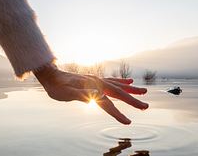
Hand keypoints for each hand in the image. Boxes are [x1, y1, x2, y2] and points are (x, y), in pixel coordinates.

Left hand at [33, 65, 147, 124]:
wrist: (51, 76)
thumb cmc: (57, 87)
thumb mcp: (66, 93)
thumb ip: (81, 94)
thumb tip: (98, 96)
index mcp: (92, 88)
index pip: (108, 104)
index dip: (118, 114)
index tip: (128, 122)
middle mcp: (97, 83)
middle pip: (118, 93)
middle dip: (133, 101)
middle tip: (146, 106)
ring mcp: (97, 80)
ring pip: (118, 86)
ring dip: (131, 90)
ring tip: (144, 92)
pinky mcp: (95, 80)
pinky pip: (112, 81)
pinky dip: (122, 82)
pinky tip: (129, 81)